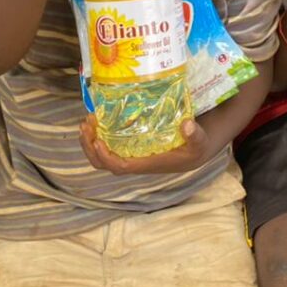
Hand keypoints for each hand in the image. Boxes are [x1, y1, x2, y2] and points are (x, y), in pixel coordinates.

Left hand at [80, 115, 210, 173]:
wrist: (196, 150)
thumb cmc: (196, 147)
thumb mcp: (200, 141)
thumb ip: (195, 134)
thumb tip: (187, 124)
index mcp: (148, 163)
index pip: (121, 166)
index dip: (106, 157)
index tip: (98, 141)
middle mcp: (136, 161)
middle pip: (105, 164)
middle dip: (90, 147)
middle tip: (86, 125)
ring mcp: (132, 154)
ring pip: (103, 156)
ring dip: (90, 140)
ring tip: (87, 121)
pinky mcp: (131, 146)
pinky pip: (109, 145)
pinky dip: (98, 135)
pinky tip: (97, 120)